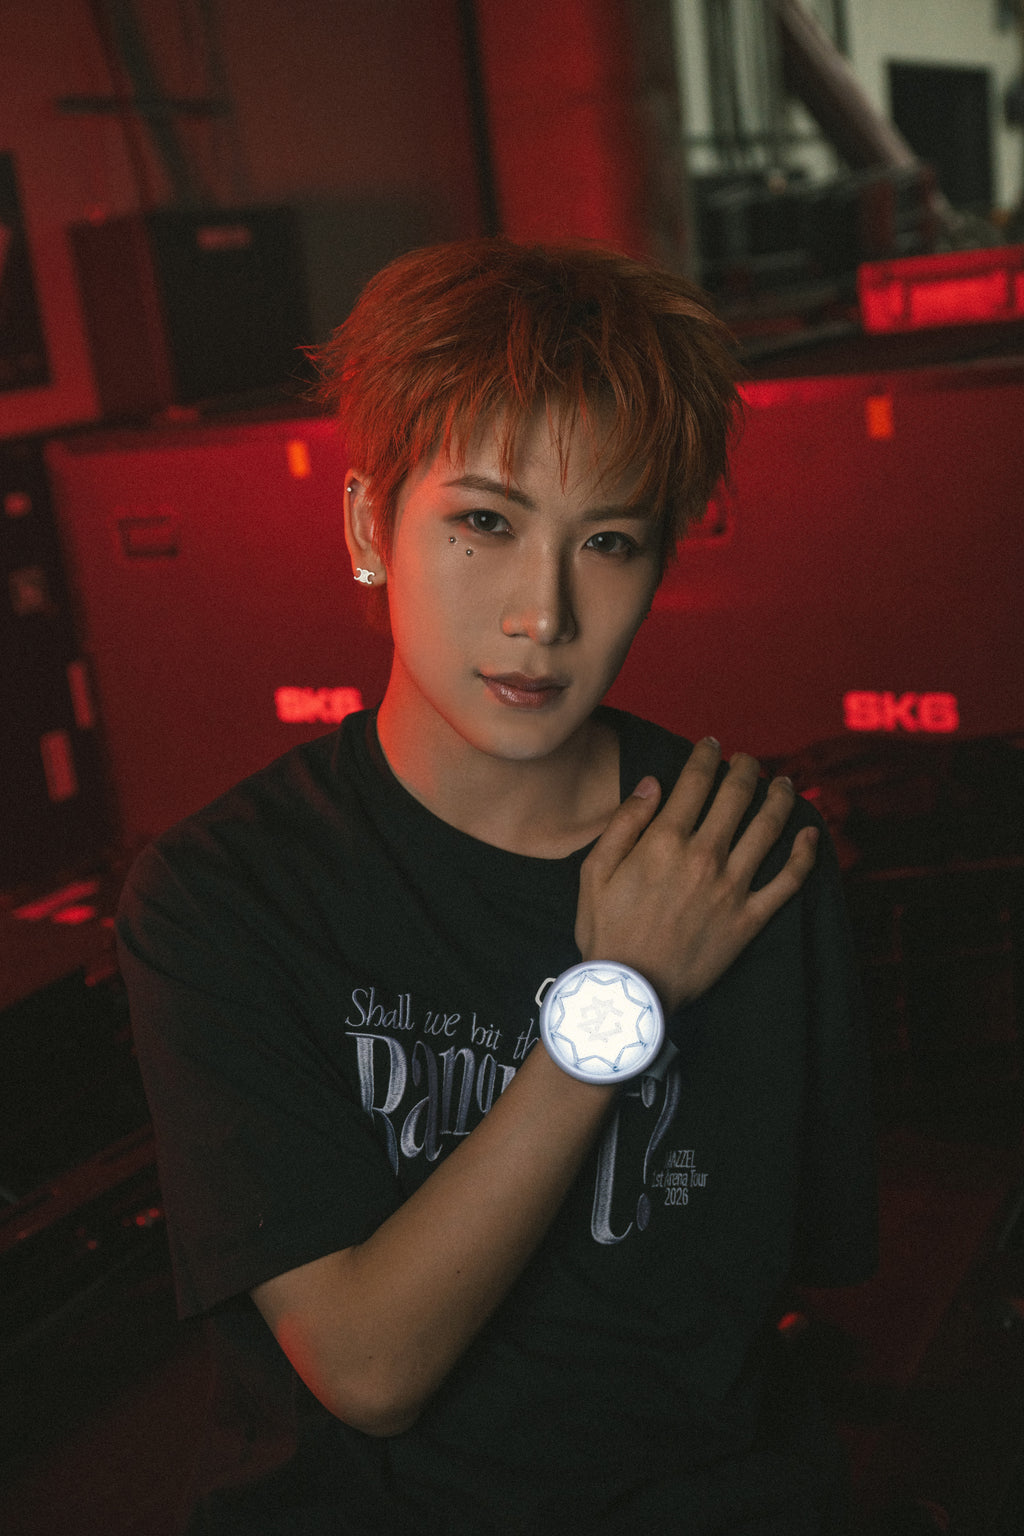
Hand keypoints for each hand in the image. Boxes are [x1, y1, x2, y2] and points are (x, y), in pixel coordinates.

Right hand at [575, 738, 817, 1012]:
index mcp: (664, 841)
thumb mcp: (594, 871)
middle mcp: (705, 856)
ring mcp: (732, 887)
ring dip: (780, 798)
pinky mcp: (750, 918)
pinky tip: (811, 833)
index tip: (712, 745)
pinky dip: (805, 854)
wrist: (630, 991)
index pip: (695, 782)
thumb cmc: (606, 931)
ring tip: (784, 783)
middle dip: (746, 769)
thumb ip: (625, 822)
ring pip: (768, 828)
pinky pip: (788, 881)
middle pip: (736, 796)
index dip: (706, 756)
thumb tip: (653, 782)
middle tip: (748, 761)